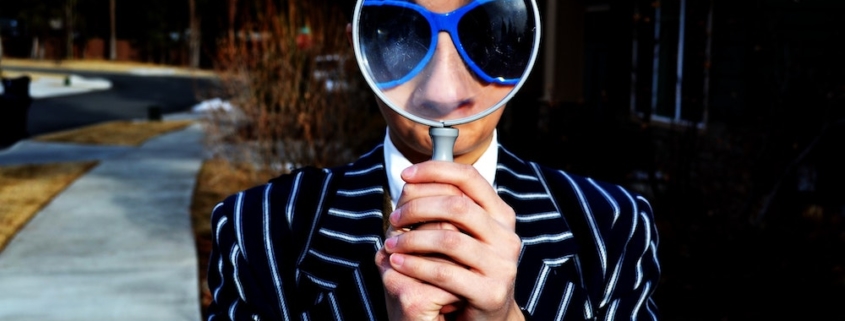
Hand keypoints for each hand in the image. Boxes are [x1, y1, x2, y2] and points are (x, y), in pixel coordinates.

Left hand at [384, 161, 524, 320]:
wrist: (486, 318)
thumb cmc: (466, 270)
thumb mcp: (464, 235)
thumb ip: (449, 209)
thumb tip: (412, 180)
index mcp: (501, 215)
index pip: (469, 177)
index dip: (435, 170)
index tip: (405, 175)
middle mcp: (507, 237)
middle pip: (457, 206)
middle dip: (418, 207)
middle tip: (394, 217)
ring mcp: (503, 265)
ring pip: (449, 239)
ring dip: (412, 239)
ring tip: (390, 244)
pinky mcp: (491, 292)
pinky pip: (445, 272)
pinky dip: (415, 265)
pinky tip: (397, 263)